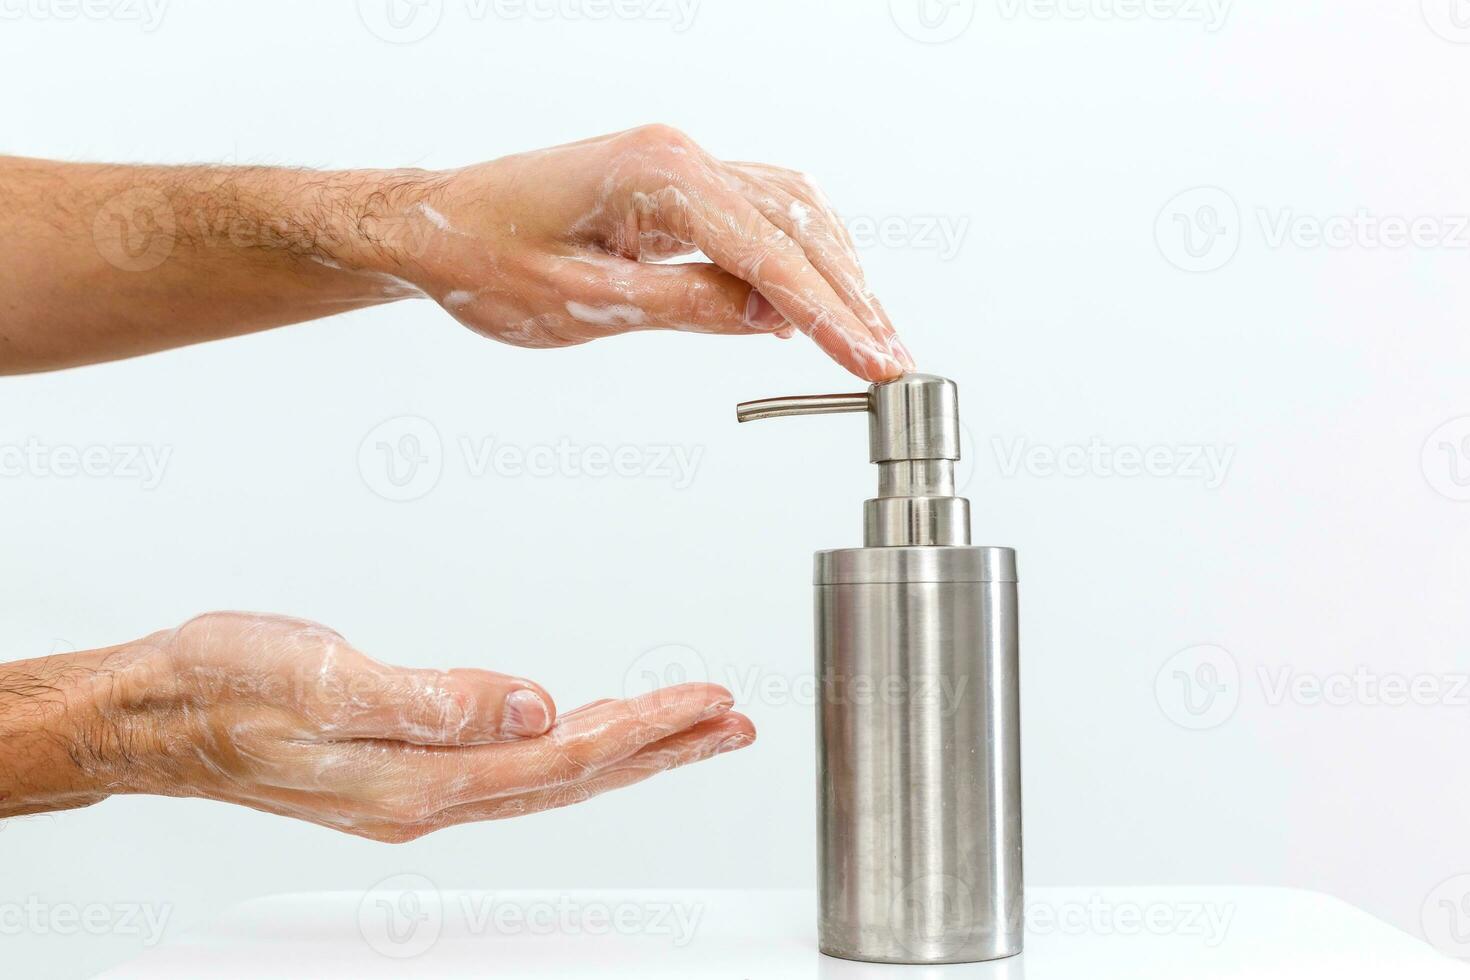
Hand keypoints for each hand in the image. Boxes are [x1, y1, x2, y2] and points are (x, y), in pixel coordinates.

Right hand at [0, 612, 752, 840]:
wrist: (157, 712)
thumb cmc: (224, 686)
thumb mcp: (324, 679)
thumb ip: (436, 700)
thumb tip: (535, 704)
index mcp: (420, 780)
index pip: (564, 759)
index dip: (644, 731)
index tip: (709, 701)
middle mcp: (430, 798)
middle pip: (575, 778)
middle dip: (662, 749)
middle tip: (732, 722)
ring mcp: (420, 790)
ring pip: (551, 775)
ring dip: (627, 750)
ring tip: (691, 727)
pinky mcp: (407, 770)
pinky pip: (516, 766)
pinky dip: (572, 746)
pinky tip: (591, 729)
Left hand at [379, 125, 914, 381]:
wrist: (429, 223)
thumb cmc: (482, 258)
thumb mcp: (586, 305)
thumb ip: (687, 307)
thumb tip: (771, 321)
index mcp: (657, 176)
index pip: (769, 255)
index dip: (829, 315)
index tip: (873, 360)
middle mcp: (678, 156)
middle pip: (797, 223)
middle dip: (850, 293)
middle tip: (890, 354)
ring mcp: (677, 163)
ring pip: (788, 210)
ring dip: (833, 271)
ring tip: (868, 332)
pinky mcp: (671, 182)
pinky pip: (756, 211)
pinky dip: (795, 255)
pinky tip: (812, 297)